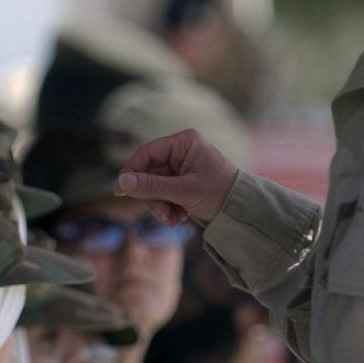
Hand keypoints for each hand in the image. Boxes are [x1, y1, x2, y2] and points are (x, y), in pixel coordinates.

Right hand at [115, 129, 238, 225]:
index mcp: (183, 143)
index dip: (131, 171)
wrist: (243, 211)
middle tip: (163, 215)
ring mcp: (180, 167)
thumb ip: (152, 187)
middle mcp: (180, 151)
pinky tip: (181, 217)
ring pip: (154, 187)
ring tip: (175, 219)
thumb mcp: (184, 191)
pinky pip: (163, 194)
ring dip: (161, 206)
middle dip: (153, 197)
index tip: (120, 191)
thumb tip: (122, 183)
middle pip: (148, 173)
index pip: (147, 153)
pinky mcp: (181, 183)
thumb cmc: (220, 194)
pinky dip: (168, 208)